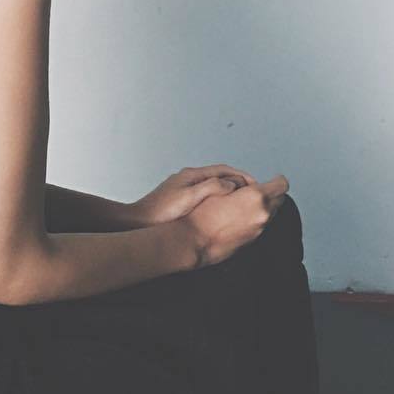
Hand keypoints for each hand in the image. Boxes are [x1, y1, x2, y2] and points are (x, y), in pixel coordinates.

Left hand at [130, 165, 257, 225]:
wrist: (137, 223)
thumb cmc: (159, 212)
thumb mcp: (189, 198)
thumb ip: (210, 188)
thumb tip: (231, 185)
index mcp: (192, 176)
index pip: (224, 170)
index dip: (243, 177)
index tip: (257, 186)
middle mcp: (189, 180)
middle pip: (221, 177)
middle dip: (239, 184)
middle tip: (254, 195)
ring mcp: (185, 190)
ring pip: (214, 188)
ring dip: (229, 193)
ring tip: (243, 204)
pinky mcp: (182, 202)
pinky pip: (207, 198)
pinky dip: (219, 202)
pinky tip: (223, 214)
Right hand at [184, 174, 290, 266]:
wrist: (191, 241)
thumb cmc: (199, 216)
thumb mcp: (218, 187)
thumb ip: (238, 183)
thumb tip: (244, 183)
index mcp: (256, 198)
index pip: (281, 184)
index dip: (276, 180)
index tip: (271, 180)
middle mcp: (262, 215)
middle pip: (279, 200)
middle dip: (271, 193)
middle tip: (254, 191)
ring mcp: (258, 230)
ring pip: (271, 214)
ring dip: (262, 207)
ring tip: (242, 206)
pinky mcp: (252, 241)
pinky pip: (261, 226)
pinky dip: (254, 220)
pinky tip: (237, 219)